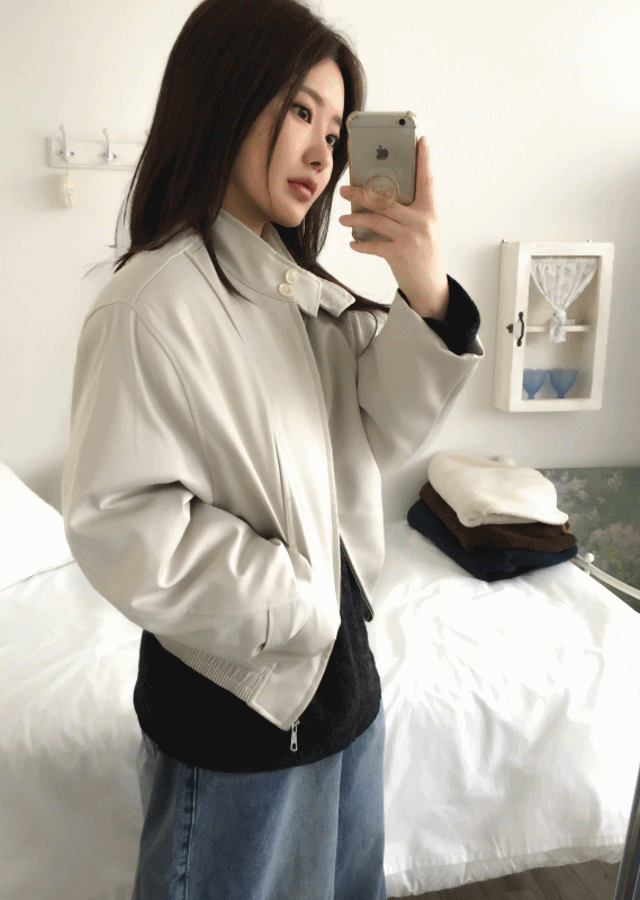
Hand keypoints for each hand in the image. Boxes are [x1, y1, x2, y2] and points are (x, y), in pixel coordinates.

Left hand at [338, 137, 448, 319]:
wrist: (432, 287)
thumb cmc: (426, 256)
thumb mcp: (427, 230)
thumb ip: (412, 214)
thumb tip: (386, 200)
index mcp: (430, 212)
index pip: (427, 181)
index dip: (424, 160)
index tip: (421, 141)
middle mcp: (421, 221)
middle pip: (387, 200)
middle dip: (363, 193)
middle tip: (345, 189)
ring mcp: (410, 238)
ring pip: (377, 220)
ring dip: (356, 219)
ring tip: (344, 219)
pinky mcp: (399, 254)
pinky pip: (374, 245)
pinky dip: (361, 244)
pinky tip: (353, 243)